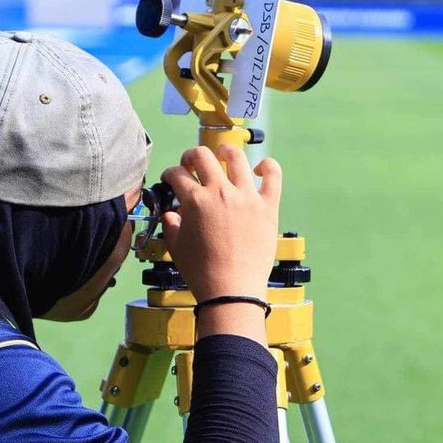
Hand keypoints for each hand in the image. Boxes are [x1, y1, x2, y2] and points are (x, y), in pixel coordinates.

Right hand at [160, 145, 281, 303]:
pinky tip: (260, 168)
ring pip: (236, 157)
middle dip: (191, 156)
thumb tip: (172, 213)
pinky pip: (273, 176)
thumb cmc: (202, 272)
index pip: (177, 174)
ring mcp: (246, 197)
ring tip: (223, 154)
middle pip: (202, 156)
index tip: (171, 179)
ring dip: (226, 151)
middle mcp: (221, 193)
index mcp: (195, 201)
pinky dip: (267, 166)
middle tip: (191, 164)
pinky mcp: (267, 206)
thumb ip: (172, 225)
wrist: (232, 290)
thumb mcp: (176, 248)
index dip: (170, 174)